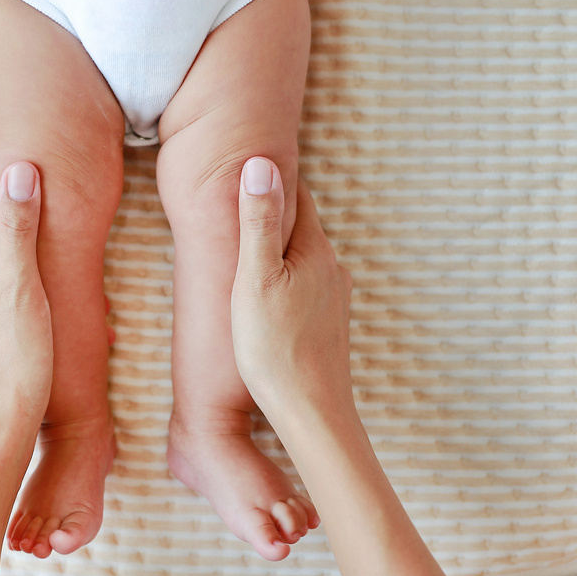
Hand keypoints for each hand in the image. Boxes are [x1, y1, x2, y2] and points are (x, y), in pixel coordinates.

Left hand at [0, 162, 52, 438]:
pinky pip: (4, 314)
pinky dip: (32, 318)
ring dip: (45, 295)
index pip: (2, 221)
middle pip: (7, 255)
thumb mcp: (23, 285)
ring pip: (9, 287)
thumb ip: (18, 226)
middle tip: (84, 296)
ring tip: (79, 318)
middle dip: (47, 267)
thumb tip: (17, 169)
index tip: (74, 250)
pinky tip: (53, 338)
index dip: (43, 229)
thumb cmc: (14, 360)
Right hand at [230, 157, 354, 416]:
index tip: (249, 161)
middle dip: (275, 213)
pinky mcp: (330, 325)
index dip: (272, 179)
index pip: (296, 195)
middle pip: (301, 227)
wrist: (312, 413)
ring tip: (248, 250)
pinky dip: (285, 281)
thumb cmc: (274, 349)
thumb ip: (258, 221)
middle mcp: (333, 269)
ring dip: (279, 251)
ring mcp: (335, 298)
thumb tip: (260, 162)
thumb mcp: (254, 279)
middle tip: (241, 199)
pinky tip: (267, 298)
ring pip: (303, 259)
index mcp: (315, 250)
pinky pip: (305, 287)